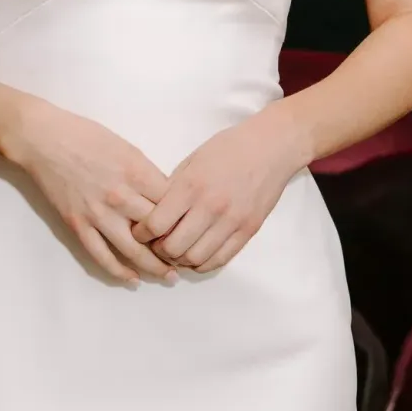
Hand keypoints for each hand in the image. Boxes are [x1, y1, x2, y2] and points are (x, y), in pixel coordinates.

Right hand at [6, 100, 178, 283]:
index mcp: (136, 173)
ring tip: (169, 276)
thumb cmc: (86, 136)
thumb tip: (166, 199)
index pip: (172, 205)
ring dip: (154, 267)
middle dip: (176, 247)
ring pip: (134, 250)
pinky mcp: (78, 224)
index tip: (193, 229)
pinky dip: (119, 272)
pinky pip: (102, 256)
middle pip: (158, 231)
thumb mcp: (127, 148)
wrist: (43, 140)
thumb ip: (147, 174)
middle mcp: (120, 196)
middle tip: (189, 258)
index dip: (186, 220)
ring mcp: (98, 213)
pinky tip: (133, 279)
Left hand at [131, 110, 305, 273]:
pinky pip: (219, 260)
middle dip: (158, 250)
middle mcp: (211, 206)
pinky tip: (196, 254)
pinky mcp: (248, 231)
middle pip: (173, 248)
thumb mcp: (192, 161)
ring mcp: (232, 221)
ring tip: (177, 250)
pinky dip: (202, 263)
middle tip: (156, 244)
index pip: (156, 224)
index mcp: (191, 186)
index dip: (141, 233)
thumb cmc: (228, 149)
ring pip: (195, 259)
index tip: (140, 232)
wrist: (271, 147)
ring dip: (180, 259)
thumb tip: (152, 214)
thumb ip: (172, 189)